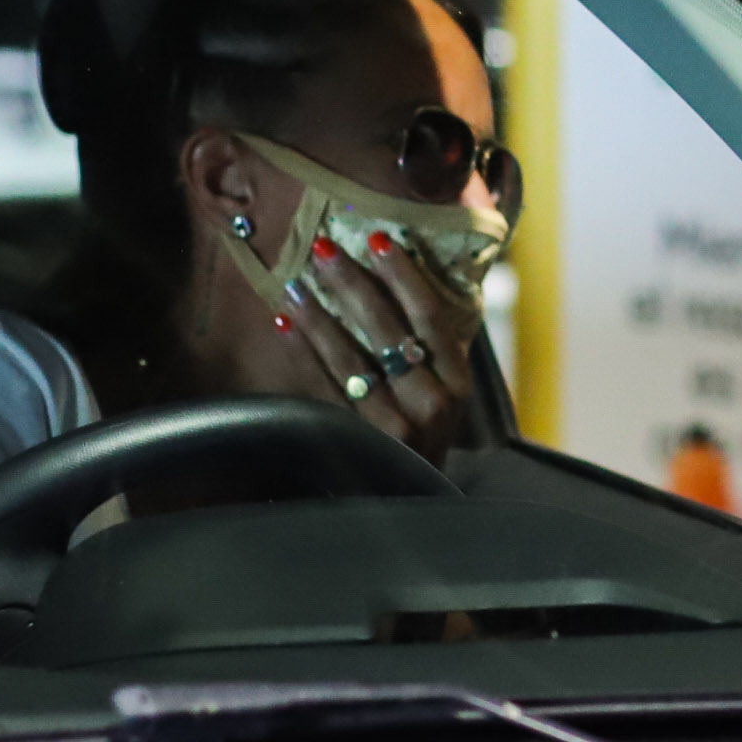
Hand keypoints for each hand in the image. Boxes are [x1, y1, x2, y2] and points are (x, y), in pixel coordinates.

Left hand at [277, 227, 483, 458]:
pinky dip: (302, 352)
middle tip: (324, 247)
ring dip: (320, 314)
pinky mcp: (356, 441)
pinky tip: (284, 322)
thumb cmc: (427, 437)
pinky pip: (323, 387)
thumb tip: (406, 278)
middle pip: (388, 330)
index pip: (431, 318)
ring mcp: (393, 426)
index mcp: (458, 384)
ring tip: (296, 279)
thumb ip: (433, 348)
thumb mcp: (446, 395)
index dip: (404, 276)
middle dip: (353, 284)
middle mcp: (430, 403)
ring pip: (350, 358)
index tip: (379, 238)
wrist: (410, 502)